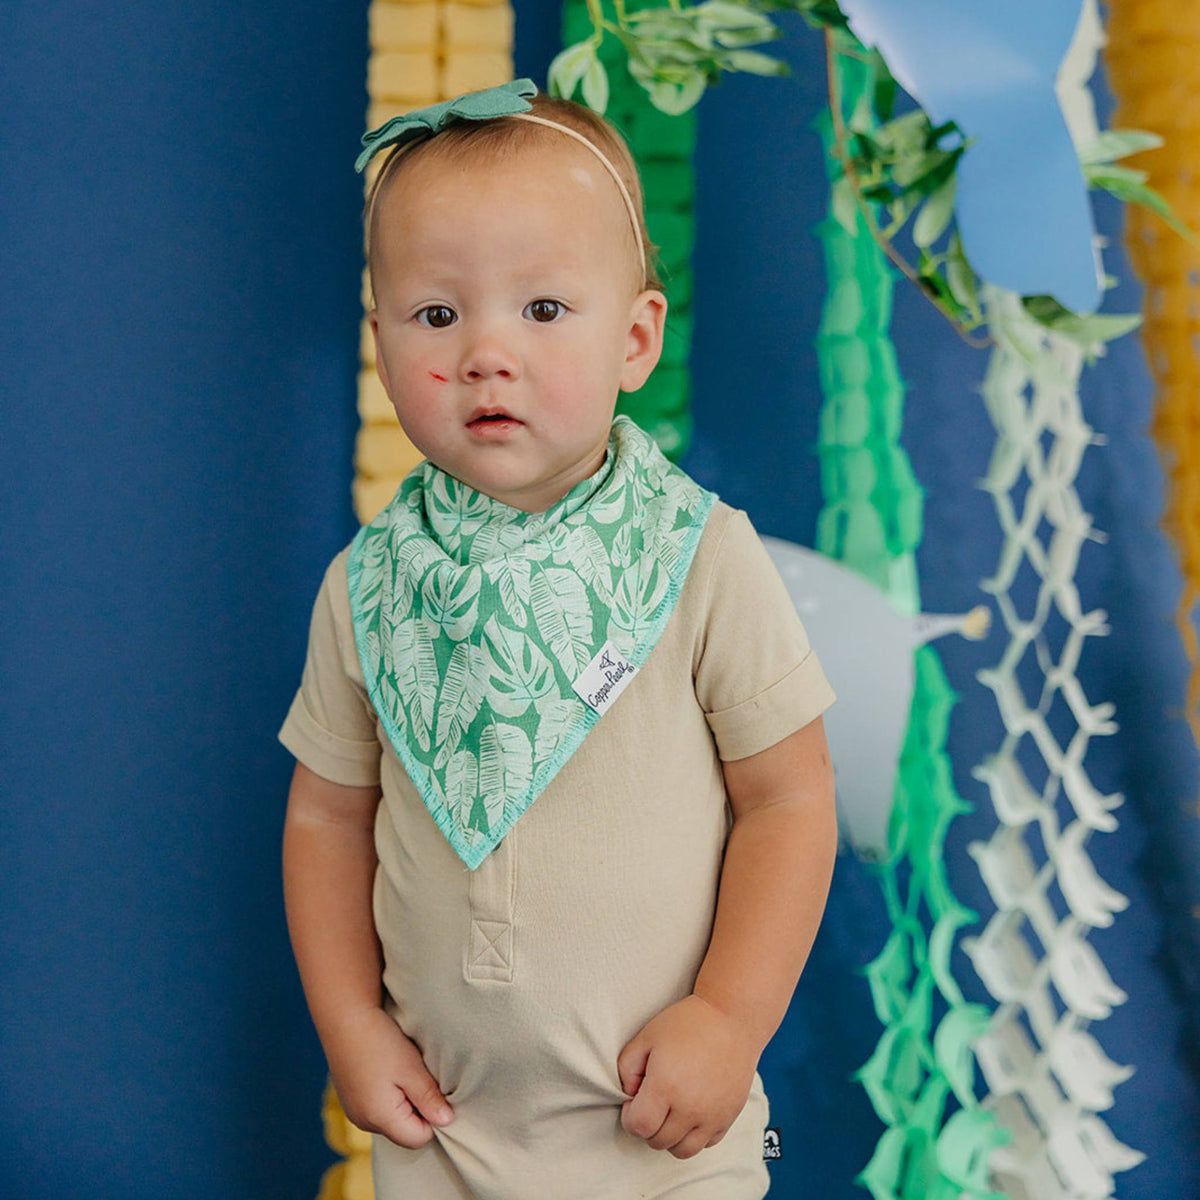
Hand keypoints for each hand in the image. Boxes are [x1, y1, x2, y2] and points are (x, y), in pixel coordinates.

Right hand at [324, 1006, 453, 1148]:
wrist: (344, 1017)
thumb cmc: (380, 1041)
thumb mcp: (411, 1068)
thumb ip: (429, 1098)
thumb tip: (447, 1121)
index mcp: (380, 1119)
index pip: (419, 1138)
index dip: (433, 1116)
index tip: (433, 1088)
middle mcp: (364, 1122)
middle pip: (405, 1131)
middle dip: (418, 1109)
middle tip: (418, 1076)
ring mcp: (354, 1111)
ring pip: (392, 1119)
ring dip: (404, 1100)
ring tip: (402, 1070)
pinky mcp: (350, 1099)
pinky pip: (378, 1108)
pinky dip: (389, 1094)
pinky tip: (387, 1069)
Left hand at [616, 994, 760, 1159]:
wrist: (731, 1017)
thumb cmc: (688, 1022)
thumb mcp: (646, 1036)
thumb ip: (627, 1069)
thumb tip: (630, 1096)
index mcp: (666, 1086)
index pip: (638, 1127)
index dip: (629, 1117)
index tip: (633, 1101)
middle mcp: (690, 1107)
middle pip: (658, 1141)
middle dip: (648, 1126)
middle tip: (651, 1102)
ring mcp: (713, 1115)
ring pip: (683, 1150)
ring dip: (670, 1137)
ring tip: (670, 1112)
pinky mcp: (729, 1116)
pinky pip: (706, 1143)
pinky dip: (694, 1135)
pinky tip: (690, 1112)